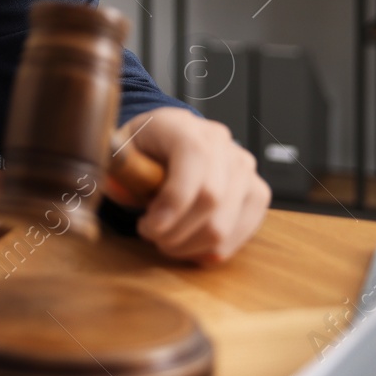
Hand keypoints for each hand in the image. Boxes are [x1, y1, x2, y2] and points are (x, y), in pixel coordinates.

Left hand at [105, 106, 270, 262]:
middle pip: (212, 198)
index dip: (172, 201)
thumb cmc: (141, 148)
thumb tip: (118, 186)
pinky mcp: (256, 193)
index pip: (194, 159)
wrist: (167, 140)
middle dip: (176, 230)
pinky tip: (188, 244)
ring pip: (226, 223)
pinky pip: (241, 233)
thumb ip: (119, 168)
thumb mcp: (120, 149)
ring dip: (190, 244)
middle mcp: (222, 143)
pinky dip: (211, 249)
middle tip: (150, 235)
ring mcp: (244, 168)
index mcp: (184, 126)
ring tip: (166, 240)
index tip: (149, 227)